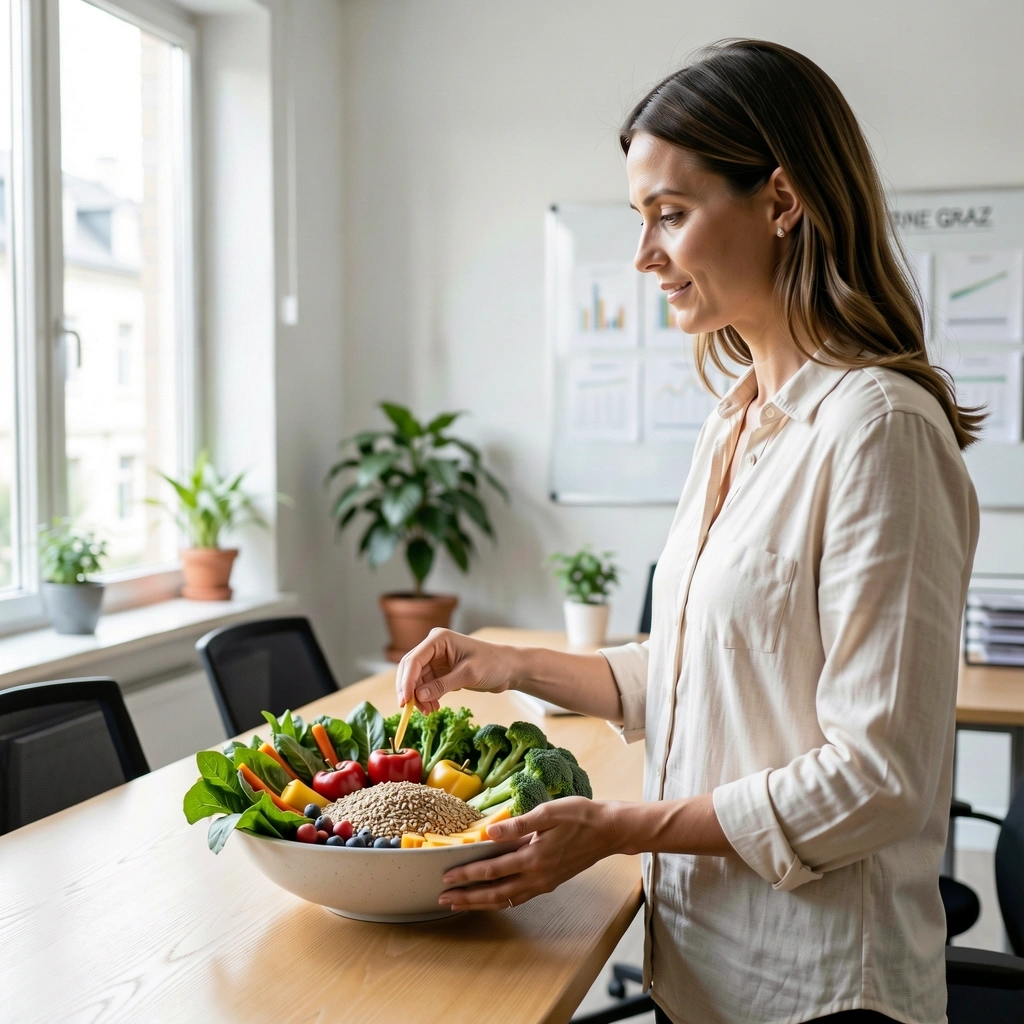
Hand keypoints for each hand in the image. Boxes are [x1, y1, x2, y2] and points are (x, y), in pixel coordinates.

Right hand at [395, 629, 518, 711]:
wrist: (509, 668)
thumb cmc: (492, 664)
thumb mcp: (468, 675)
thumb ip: (442, 685)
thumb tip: (418, 696)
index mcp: (438, 639)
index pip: (414, 660)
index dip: (406, 681)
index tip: (404, 701)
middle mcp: (434, 647)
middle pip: (410, 669)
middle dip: (410, 690)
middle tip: (413, 710)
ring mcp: (436, 659)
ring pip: (417, 679)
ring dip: (419, 697)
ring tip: (429, 712)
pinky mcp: (441, 671)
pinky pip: (426, 685)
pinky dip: (427, 697)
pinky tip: (433, 708)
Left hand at [438, 797, 619, 910]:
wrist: (609, 830)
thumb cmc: (580, 816)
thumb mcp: (548, 812)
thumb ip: (518, 824)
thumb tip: (489, 833)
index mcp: (533, 857)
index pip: (491, 869)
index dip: (467, 874)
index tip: (446, 877)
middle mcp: (537, 875)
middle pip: (494, 892)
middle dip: (467, 897)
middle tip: (443, 898)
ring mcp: (544, 882)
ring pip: (506, 899)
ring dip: (481, 903)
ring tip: (461, 904)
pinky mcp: (550, 882)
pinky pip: (519, 897)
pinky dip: (501, 901)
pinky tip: (492, 899)